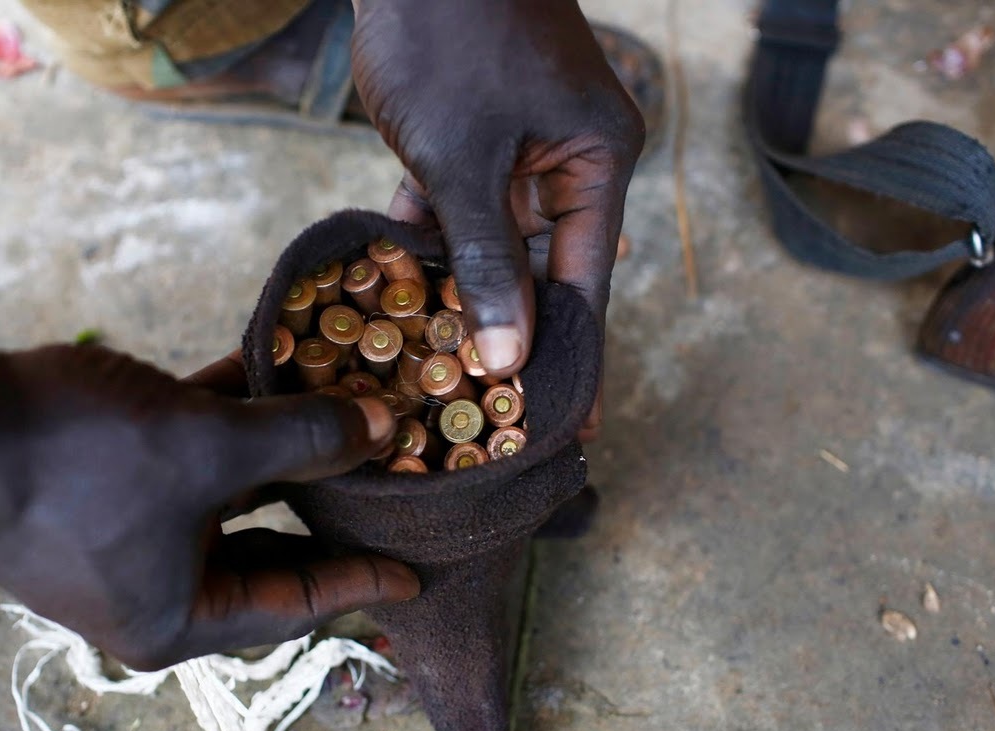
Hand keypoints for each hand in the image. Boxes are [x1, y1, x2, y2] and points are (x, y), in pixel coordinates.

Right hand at [0, 290, 418, 669]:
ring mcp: (119, 536)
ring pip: (224, 496)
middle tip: (384, 487)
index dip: (362, 581)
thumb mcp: (210, 449)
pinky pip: (180, 458)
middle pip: (264, 553)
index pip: (296, 605)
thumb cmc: (78, 461)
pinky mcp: (95, 485)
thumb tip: (382, 429)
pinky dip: (220, 420)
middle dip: (323, 509)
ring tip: (340, 418)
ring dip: (275, 451)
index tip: (413, 575)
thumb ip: (305, 440)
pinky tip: (264, 368)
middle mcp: (150, 587)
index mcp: (179, 616)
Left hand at [352, 0, 643, 415]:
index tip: (569, 427)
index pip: (588, 285)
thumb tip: (510, 352)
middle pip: (544, 270)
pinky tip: (397, 288)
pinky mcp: (473, 135)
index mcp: (596, 162)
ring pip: (492, 242)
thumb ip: (485, 258)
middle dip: (508, 333)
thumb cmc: (448, 30)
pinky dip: (427, 238)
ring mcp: (518, 147)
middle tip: (488, 410)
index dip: (573, 359)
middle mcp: (568, 161)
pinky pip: (455, 204)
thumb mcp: (462, 157)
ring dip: (458, 291)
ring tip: (437, 367)